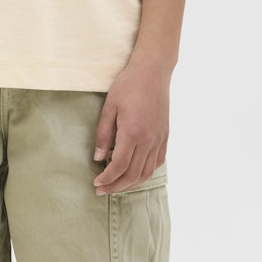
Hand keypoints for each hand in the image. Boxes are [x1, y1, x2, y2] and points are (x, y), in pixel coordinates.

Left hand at [92, 62, 169, 193]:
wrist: (153, 71)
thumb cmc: (128, 85)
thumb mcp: (109, 106)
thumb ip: (103, 134)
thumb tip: (98, 158)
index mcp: (132, 132)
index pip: (119, 166)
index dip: (107, 178)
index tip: (96, 183)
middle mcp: (149, 139)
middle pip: (133, 174)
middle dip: (116, 186)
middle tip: (102, 190)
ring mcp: (159, 138)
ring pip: (147, 172)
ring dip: (132, 183)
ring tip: (118, 186)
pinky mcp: (165, 135)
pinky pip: (158, 162)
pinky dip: (147, 172)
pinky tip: (137, 173)